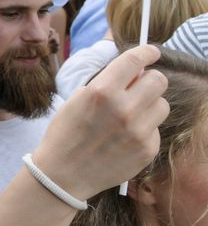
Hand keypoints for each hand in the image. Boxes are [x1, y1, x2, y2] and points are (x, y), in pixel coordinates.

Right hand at [32, 45, 167, 200]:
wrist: (63, 174)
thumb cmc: (65, 133)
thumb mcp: (77, 99)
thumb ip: (106, 84)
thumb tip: (133, 72)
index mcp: (102, 91)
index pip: (135, 61)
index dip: (147, 52)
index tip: (152, 51)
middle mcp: (124, 109)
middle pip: (159, 80)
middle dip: (149, 80)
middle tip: (139, 87)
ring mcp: (139, 131)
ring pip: (162, 105)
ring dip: (149, 105)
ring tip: (130, 115)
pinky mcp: (147, 150)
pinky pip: (156, 129)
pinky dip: (144, 129)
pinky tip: (125, 137)